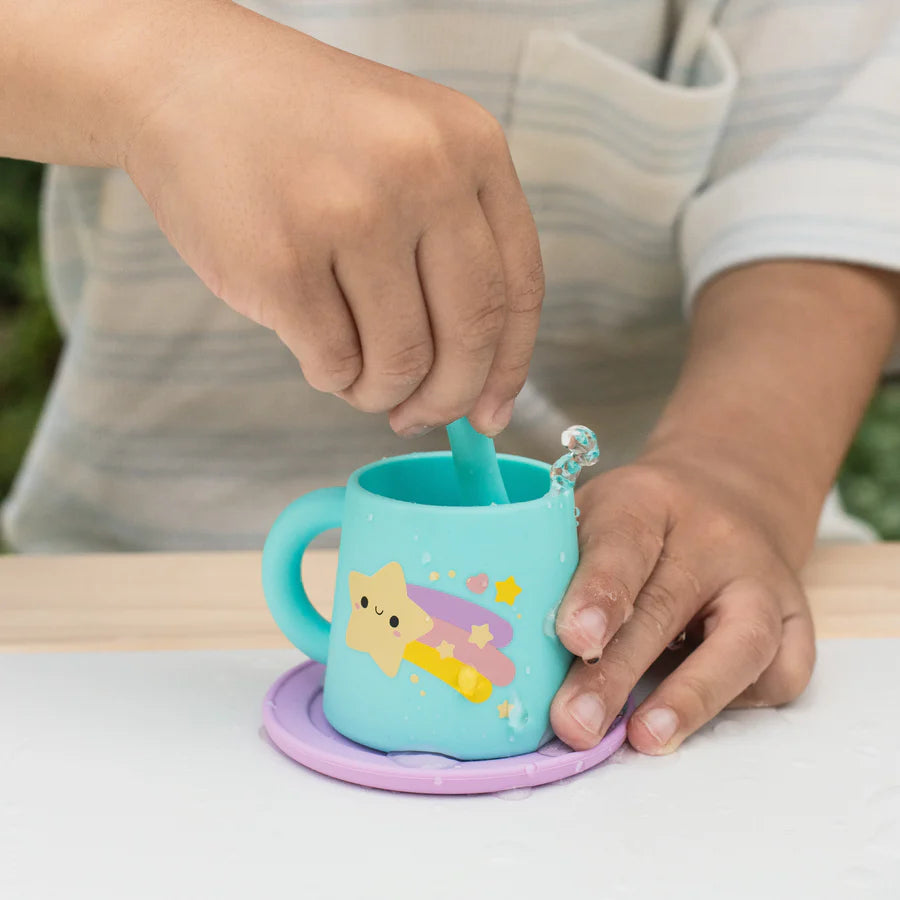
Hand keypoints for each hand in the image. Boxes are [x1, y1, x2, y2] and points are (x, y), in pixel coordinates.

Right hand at [123, 2, 542, 435]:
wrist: (188, 82)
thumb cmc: (305, 133)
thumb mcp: (411, 151)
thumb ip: (455, 248)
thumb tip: (479, 384)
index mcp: (471, 146)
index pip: (519, 289)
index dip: (509, 368)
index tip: (490, 415)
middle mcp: (423, 172)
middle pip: (472, 334)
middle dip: (448, 398)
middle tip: (418, 415)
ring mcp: (351, 214)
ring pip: (402, 361)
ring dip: (381, 392)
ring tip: (357, 376)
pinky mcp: (282, 260)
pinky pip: (334, 364)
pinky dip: (331, 377)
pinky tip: (316, 350)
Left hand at [549, 451, 815, 753]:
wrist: (728, 494)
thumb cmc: (638, 520)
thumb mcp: (591, 515)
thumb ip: (561, 567)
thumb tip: (518, 652)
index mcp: (646, 500)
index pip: (622, 543)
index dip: (598, 593)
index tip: (572, 638)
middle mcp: (713, 537)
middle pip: (666, 605)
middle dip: (617, 672)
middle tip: (575, 723)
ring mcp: (762, 579)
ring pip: (739, 642)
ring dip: (689, 698)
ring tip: (644, 739)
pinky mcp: (796, 620)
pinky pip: (779, 674)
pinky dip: (735, 705)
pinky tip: (689, 716)